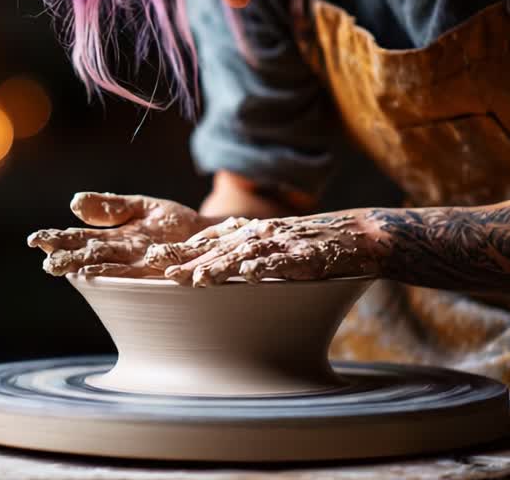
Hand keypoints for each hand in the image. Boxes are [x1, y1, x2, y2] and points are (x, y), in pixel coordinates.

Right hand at [27, 192, 214, 277]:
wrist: (213, 233)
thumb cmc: (174, 223)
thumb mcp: (140, 207)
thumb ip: (111, 206)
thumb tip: (74, 203)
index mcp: (115, 236)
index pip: (81, 237)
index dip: (59, 239)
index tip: (36, 239)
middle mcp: (123, 253)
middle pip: (89, 254)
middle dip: (66, 258)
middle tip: (45, 261)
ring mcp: (141, 263)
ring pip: (107, 266)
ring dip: (84, 269)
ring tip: (64, 268)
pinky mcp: (161, 269)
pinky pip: (135, 272)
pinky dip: (115, 273)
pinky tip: (96, 273)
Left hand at [150, 212, 385, 286]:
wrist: (357, 234)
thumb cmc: (309, 242)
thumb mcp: (270, 242)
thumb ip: (240, 251)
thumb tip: (203, 266)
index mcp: (249, 231)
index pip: (208, 240)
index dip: (182, 249)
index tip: (152, 259)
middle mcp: (261, 233)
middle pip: (218, 248)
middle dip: (190, 260)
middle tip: (163, 273)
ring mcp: (283, 242)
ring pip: (245, 254)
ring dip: (220, 266)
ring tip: (198, 279)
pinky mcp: (307, 254)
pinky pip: (284, 262)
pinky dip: (266, 267)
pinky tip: (251, 275)